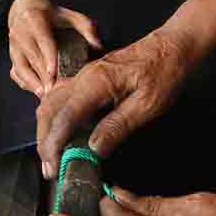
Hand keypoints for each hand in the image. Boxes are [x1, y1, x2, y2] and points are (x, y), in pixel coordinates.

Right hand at [5, 0, 101, 95]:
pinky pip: (16, 73)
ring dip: (33, 83)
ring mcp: (13, 46)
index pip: (43, 40)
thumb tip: (98, 46)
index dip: (48, 57)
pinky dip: (26, 84)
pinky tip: (38, 92)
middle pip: (32, 57)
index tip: (53, 73)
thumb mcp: (70, 15)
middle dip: (43, 76)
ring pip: (21, 67)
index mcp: (34, 19)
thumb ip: (86, 27)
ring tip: (46, 96)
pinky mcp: (12, 56)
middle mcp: (19, 33)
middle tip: (55, 92)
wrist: (24, 9)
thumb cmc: (51, 15)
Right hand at [35, 28, 196, 178]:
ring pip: (50, 103)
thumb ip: (119, 126)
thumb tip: (94, 148)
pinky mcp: (87, 79)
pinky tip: (58, 132)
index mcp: (97, 83)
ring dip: (45, 130)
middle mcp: (83, 78)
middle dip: (44, 141)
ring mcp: (83, 77)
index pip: (65, 117)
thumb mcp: (148, 104)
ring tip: (50, 156)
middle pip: (49, 110)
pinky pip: (59, 98)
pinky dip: (53, 118)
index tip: (54, 167)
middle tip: (49, 168)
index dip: (55, 145)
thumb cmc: (164, 73)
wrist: (171, 47)